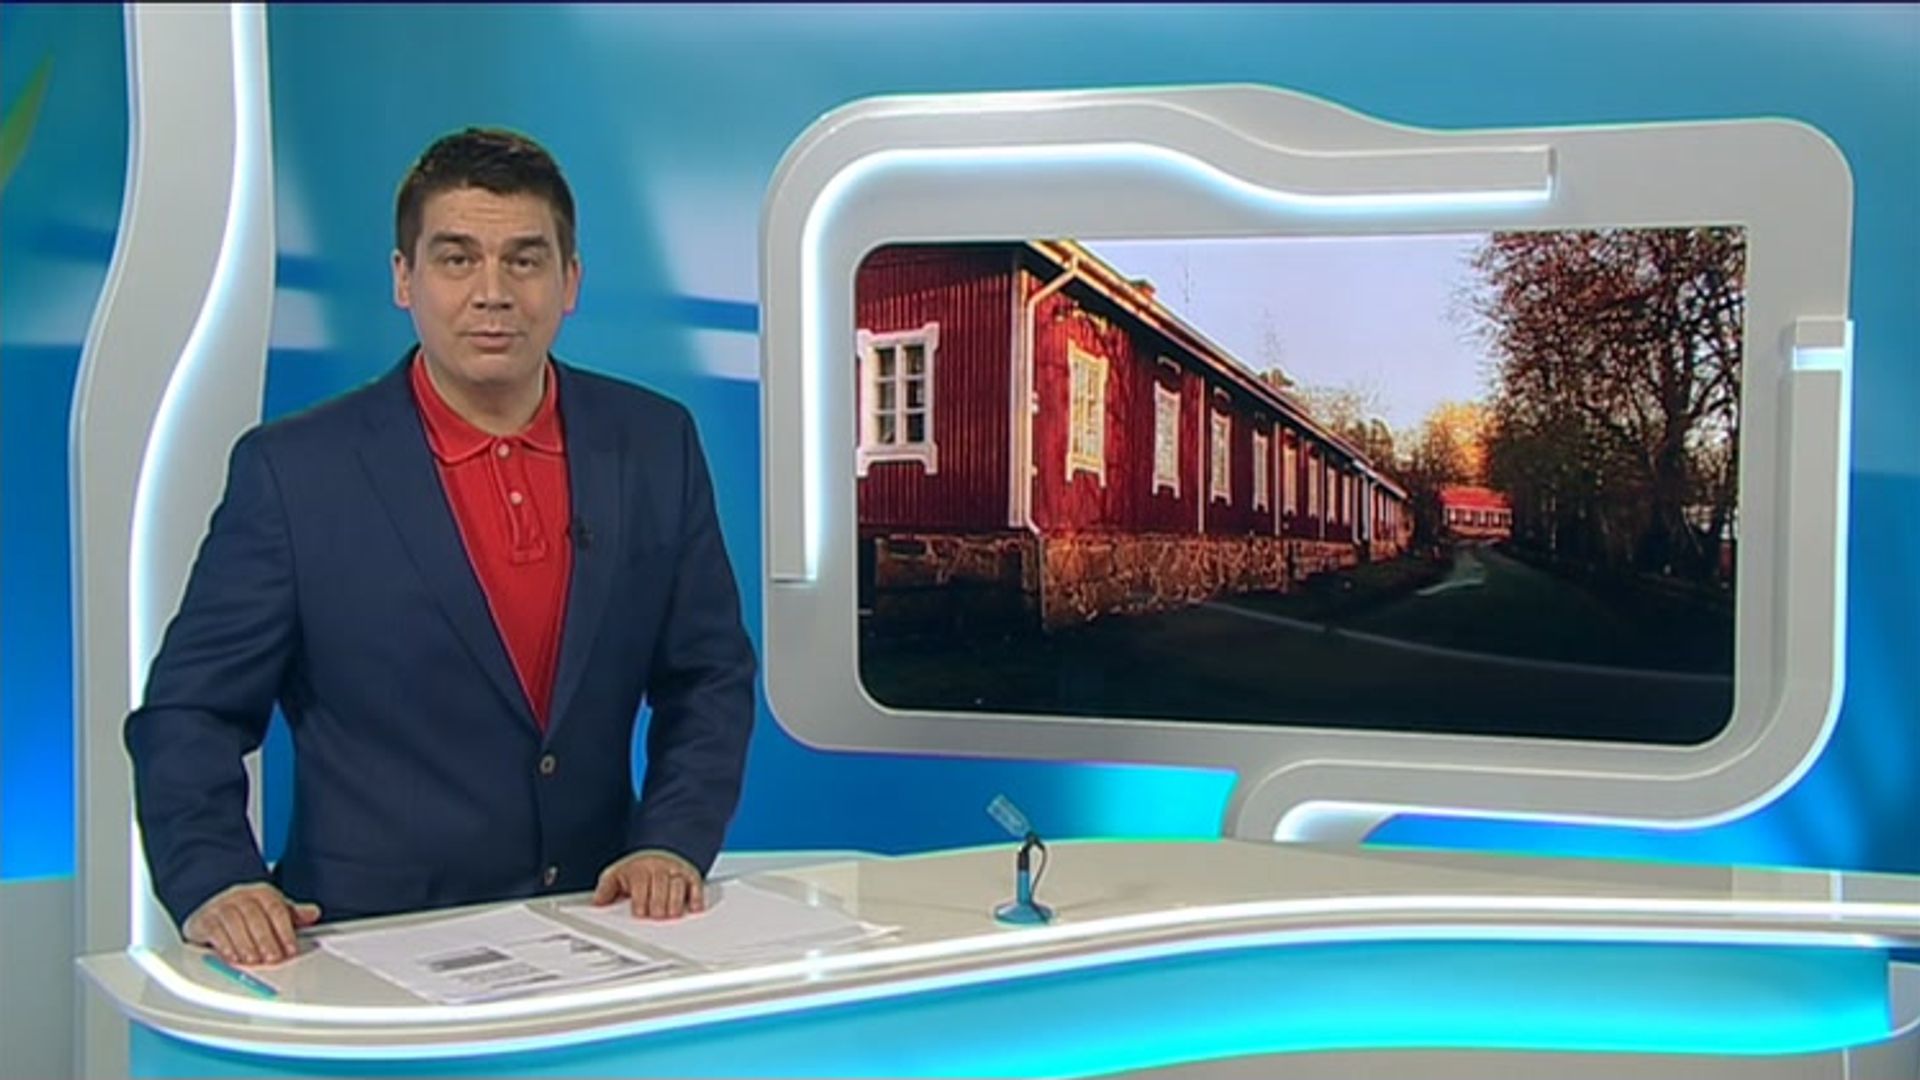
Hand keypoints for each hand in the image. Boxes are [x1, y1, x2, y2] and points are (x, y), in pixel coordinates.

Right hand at [184, 882, 320, 965]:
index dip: (285, 930)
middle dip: (266, 940)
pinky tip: (233, 958)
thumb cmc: (248, 913)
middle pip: (255, 916)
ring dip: (245, 944)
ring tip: (254, 961)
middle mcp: (241, 896)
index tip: (291, 949)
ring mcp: (221, 905)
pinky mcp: (204, 919)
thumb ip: (293, 914)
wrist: (211, 909)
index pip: (276, 909)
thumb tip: (313, 913)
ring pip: (234, 922)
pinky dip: (225, 945)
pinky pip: (215, 930)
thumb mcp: (272, 911)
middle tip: (273, 959)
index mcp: (262, 892)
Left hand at [592, 850, 704, 919]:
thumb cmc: (635, 871)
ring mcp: (675, 871)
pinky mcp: (691, 876)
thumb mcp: (615, 875)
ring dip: (675, 902)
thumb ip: (605, 889)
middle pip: (661, 885)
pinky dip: (696, 897)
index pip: (641, 884)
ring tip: (672, 915)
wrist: (657, 853)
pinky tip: (693, 908)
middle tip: (657, 917)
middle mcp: (658, 868)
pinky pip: (696, 885)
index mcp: (639, 869)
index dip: (641, 901)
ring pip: (678, 884)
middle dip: (659, 903)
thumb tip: (597, 903)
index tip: (640, 914)